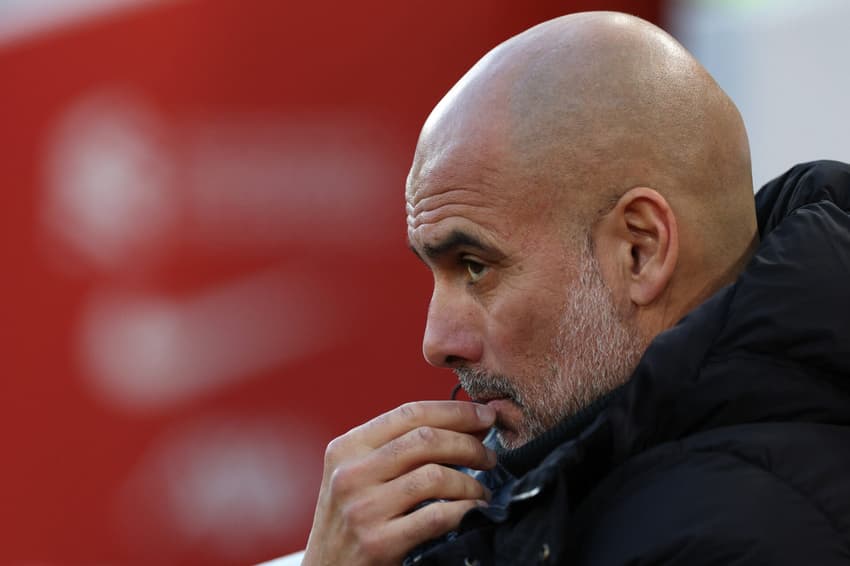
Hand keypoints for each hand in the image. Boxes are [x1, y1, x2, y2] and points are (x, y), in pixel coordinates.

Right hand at [302, 400, 497, 565]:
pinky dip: (465, 510)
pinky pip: (437, 516)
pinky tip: (474, 512)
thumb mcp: (360, 476)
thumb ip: (401, 449)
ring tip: (481, 491)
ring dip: (471, 482)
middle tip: (489, 456)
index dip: (455, 412)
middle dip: (469, 444)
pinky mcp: (377, 543)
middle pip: (426, 440)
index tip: (484, 416)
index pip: (409, 413)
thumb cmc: (350, 521)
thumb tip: (468, 425)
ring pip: (435, 476)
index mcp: (347, 448)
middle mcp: (350, 474)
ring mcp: (362, 509)